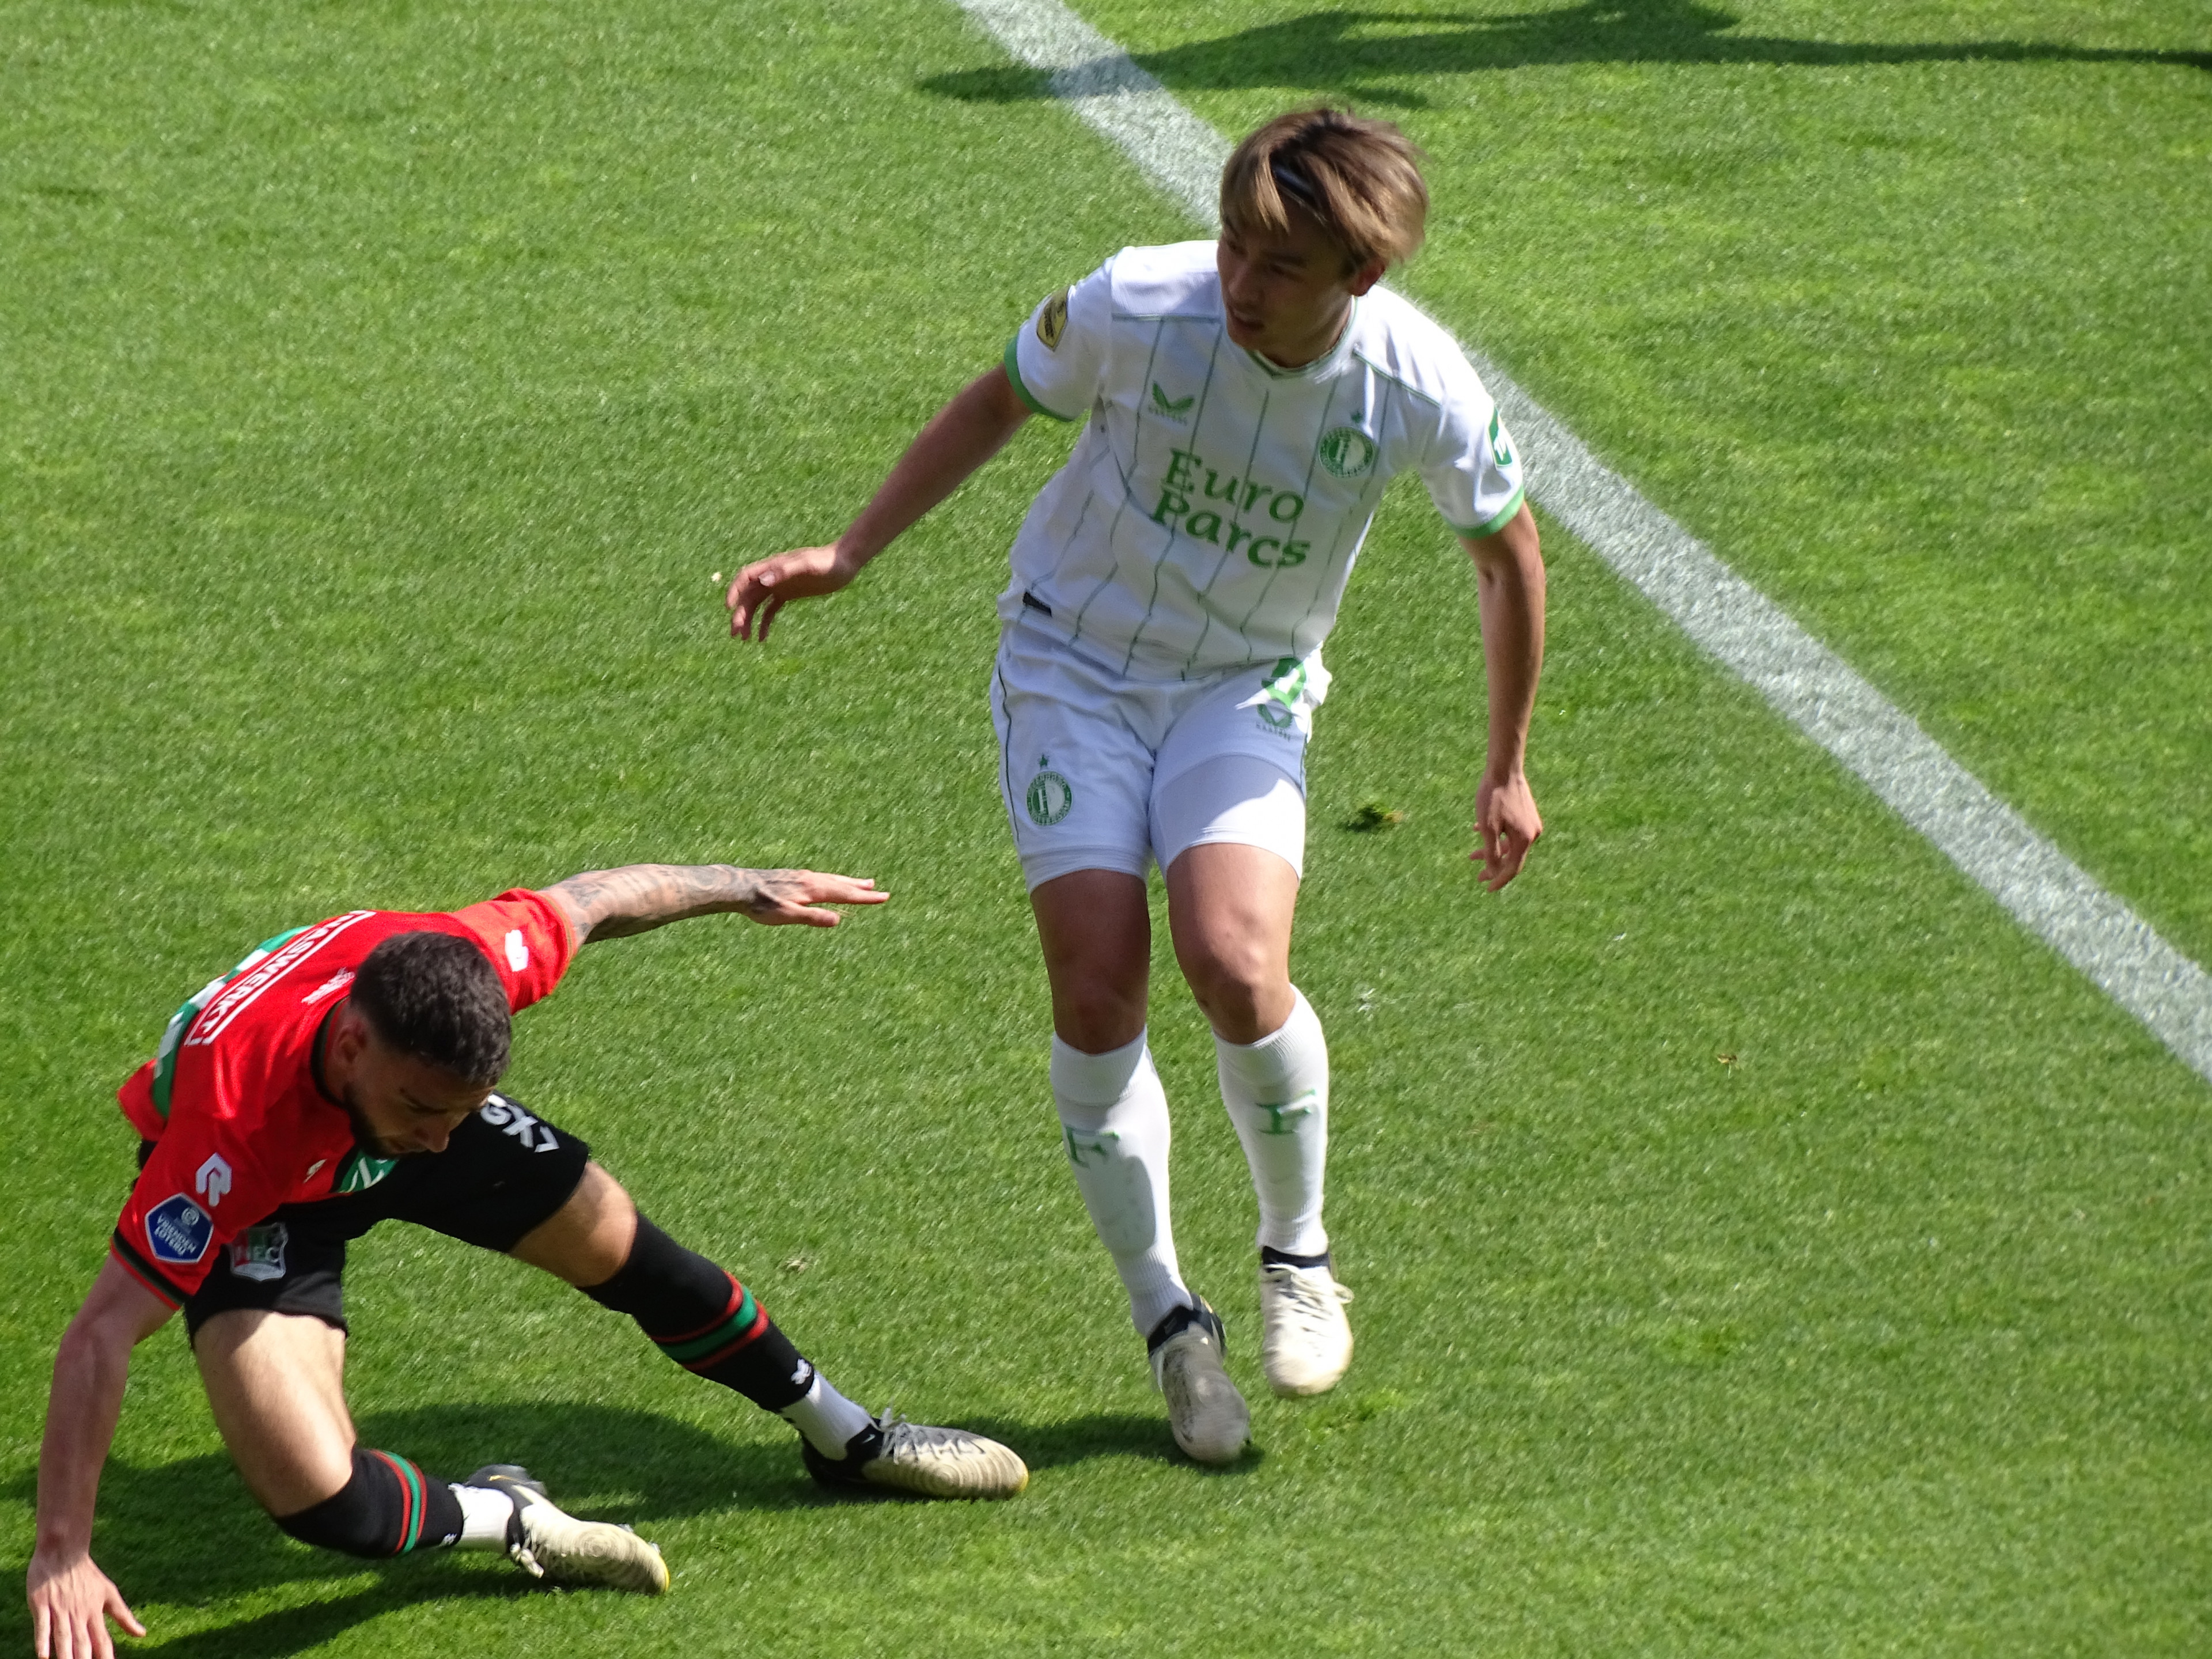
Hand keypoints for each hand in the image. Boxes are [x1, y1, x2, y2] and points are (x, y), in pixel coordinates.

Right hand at [28, 1549, 143, 1658]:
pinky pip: (42, 1625)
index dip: (106, 1656)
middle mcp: (79, 1613)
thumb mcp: (110, 1594)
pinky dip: (43, 1640)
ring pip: (64, 1636)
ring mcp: (60, 1609)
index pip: (103, 1640)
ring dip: (66, 1654)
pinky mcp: (42, 1604)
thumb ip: (124, 1617)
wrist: (64, 1551)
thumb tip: (142, 1634)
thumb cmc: (87, 1575)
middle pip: (83, 1642)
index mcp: (95, 1612)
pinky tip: (43, 1656)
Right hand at [726, 545, 856, 641]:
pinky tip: (762, 638)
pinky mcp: (788, 594)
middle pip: (748, 596)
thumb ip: (785, 571)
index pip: (746, 578)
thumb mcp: (807, 565)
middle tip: (736, 634)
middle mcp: (772, 576)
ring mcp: (779, 585)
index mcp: (772, 566)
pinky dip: (764, 623)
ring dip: (748, 620)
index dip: (734, 591)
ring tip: (744, 639)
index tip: (729, 608)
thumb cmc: (826, 562)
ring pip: (757, 605)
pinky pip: (771, 610)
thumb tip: (762, 582)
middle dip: (740, 614)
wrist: (844, 563)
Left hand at [738, 870, 889, 926]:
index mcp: (813, 889)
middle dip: (860, 888)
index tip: (882, 897)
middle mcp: (811, 879)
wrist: (739, 887)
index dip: (864, 897)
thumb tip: (838, 920)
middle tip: (879, 890)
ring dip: (848, 882)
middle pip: (841, 884)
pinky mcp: (794, 877)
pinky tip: (829, 883)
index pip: (845, 894)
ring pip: (831, 879)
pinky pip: (821, 878)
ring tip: (862, 882)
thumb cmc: (762, 905)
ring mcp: (802, 877)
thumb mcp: (787, 915)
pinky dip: (834, 880)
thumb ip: (812, 917)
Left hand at [1473, 772, 1541, 890]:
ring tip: (1472, 855)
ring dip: (1491, 850)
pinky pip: (1510, 831)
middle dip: (1493, 867)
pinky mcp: (1526, 813)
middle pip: (1512, 857)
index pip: (1513, 868)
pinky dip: (1496, 835)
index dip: (1499, 880)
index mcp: (1524, 839)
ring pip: (1509, 844)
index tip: (1487, 888)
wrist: (1504, 768)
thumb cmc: (1493, 797)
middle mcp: (1532, 833)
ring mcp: (1530, 823)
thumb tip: (1494, 872)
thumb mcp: (1488, 828)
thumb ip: (1491, 852)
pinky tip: (1478, 831)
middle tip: (1478, 877)